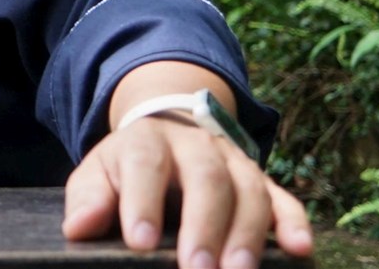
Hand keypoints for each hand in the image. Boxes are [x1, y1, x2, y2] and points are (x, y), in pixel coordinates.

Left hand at [62, 112, 311, 268]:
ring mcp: (235, 162)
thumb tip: (77, 229)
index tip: (139, 242)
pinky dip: (295, 224)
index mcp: (147, 140)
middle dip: (203, 226)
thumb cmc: (128, 166)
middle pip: (207, 177)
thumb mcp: (99, 173)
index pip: (145, 164)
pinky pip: (286, 200)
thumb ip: (89, 199)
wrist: (168, 128)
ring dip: (247, 234)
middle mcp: (196, 145)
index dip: (143, 202)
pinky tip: (300, 250)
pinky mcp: (264, 183)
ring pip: (250, 190)